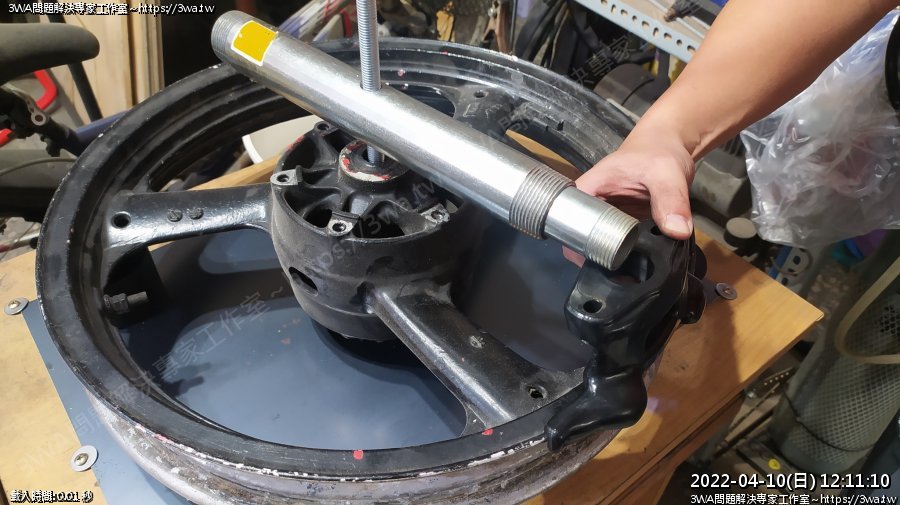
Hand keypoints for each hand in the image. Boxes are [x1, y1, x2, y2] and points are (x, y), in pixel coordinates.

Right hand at [563, 128, 695, 265]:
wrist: (670, 148)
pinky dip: (631, 258)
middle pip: (583, 241)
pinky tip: (641, 270)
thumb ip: (671, 199)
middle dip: (598, 260)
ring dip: (615, 263)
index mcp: (586, 191)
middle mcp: (591, 208)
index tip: (594, 266)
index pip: (567, 223)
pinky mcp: (624, 228)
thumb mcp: (665, 173)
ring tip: (630, 278)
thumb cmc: (659, 152)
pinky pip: (622, 248)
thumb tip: (678, 231)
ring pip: (602, 247)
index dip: (576, 246)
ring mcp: (608, 220)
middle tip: (618, 280)